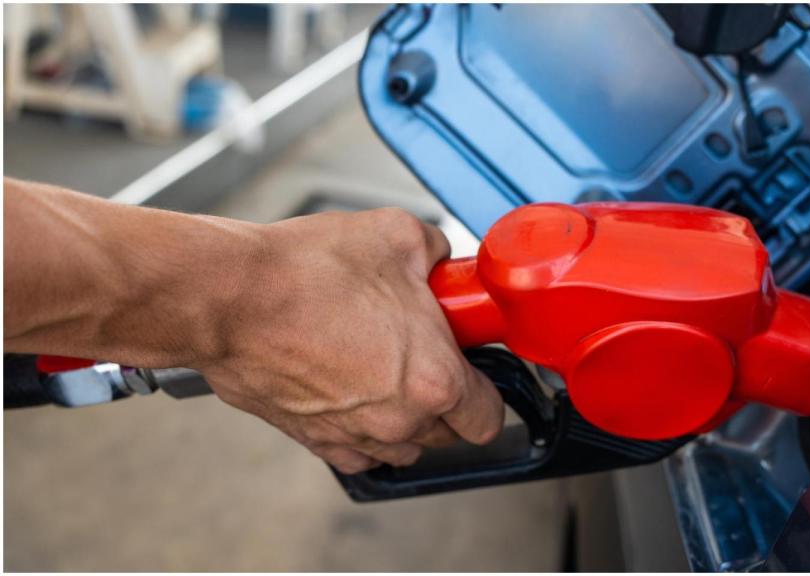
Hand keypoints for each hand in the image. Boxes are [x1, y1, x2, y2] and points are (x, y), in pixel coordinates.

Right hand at [197, 208, 504, 472]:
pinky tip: (353, 388)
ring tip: (386, 368)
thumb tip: (442, 263)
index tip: (475, 369)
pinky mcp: (314, 440)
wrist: (229, 297)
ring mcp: (356, 436)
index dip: (487, 390)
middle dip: (448, 400)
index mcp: (435, 380)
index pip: (488, 416)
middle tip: (428, 355)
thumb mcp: (399, 236)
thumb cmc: (307, 272)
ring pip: (405, 445)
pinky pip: (359, 451)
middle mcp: (400, 419)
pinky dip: (364, 430)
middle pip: (449, 433)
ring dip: (407, 417)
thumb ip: (439, 254)